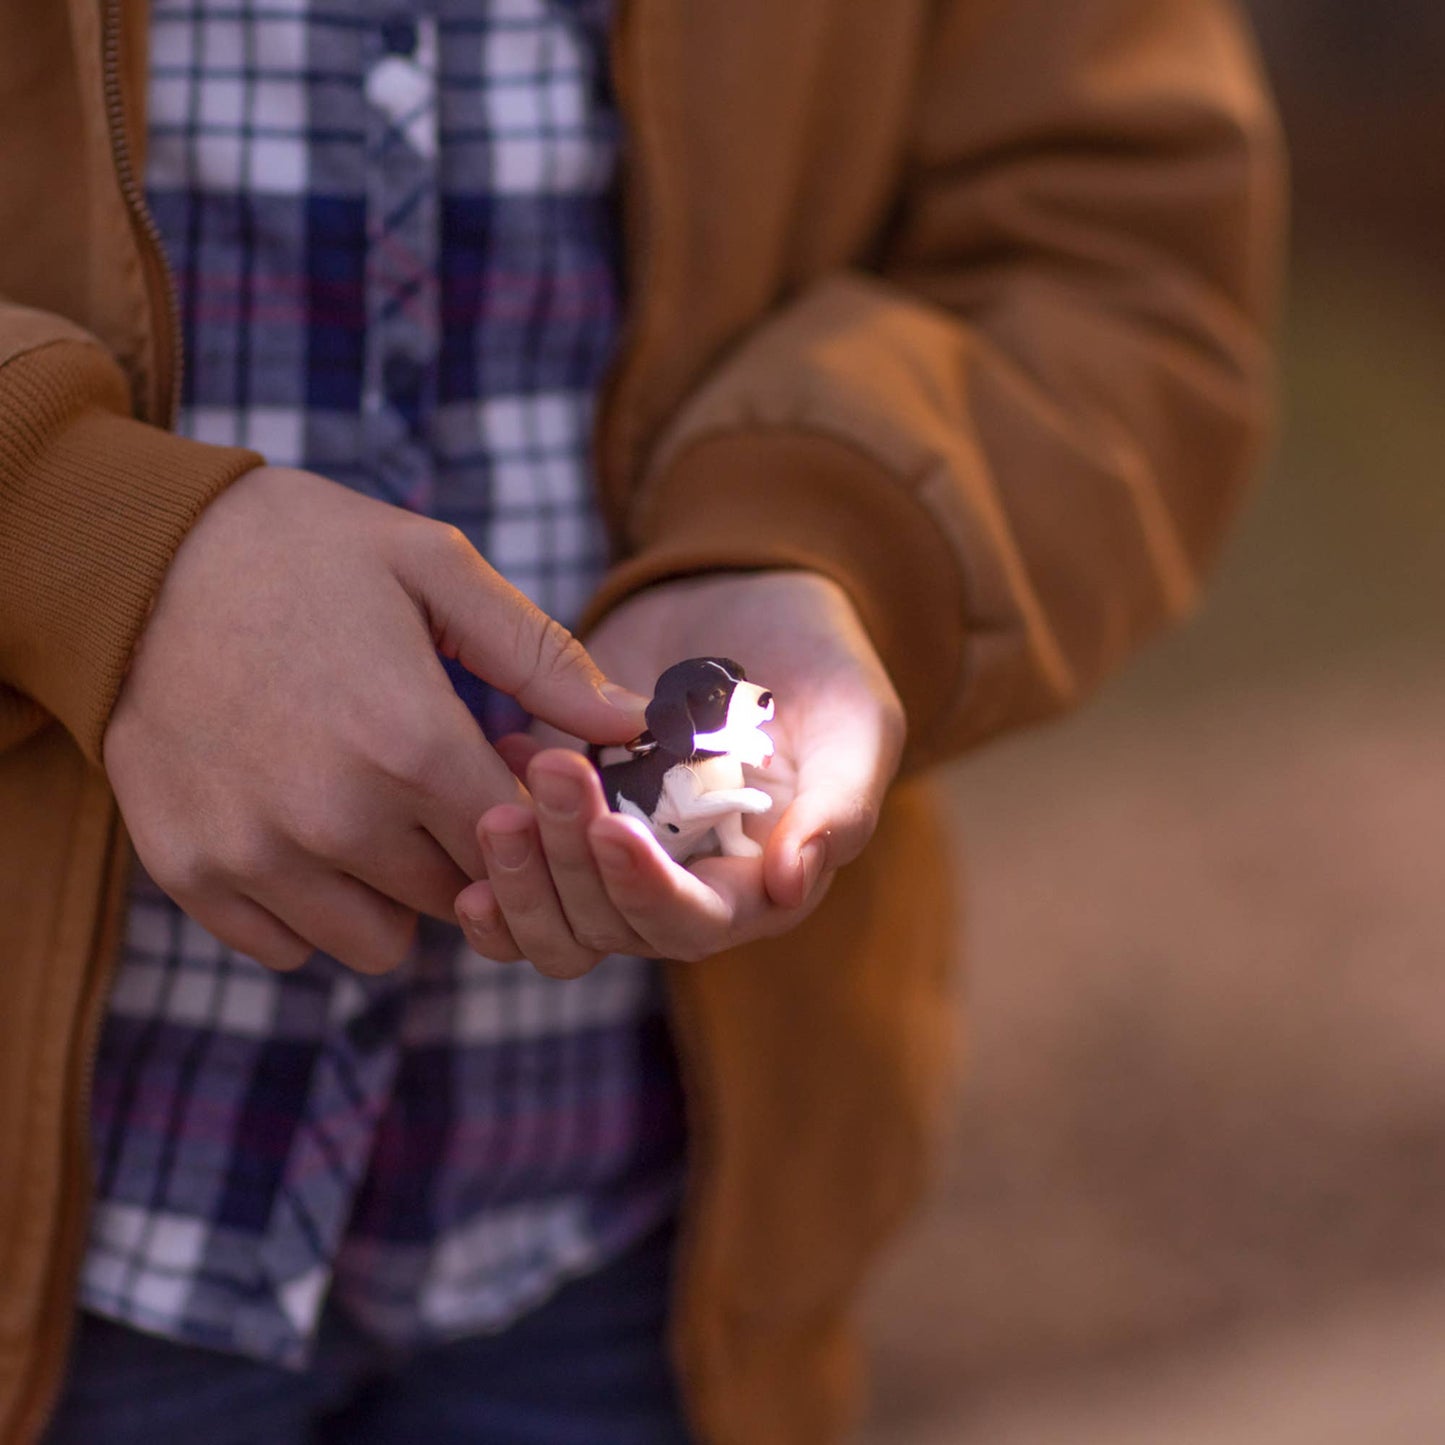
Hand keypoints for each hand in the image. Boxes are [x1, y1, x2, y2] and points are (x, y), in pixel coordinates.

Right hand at [103, 466, 644, 973]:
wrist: (136, 557)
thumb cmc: (303, 552)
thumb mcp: (435, 569)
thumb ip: (542, 657)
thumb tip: (632, 724)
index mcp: (410, 742)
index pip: (519, 844)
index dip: (525, 814)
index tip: (500, 770)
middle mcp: (335, 817)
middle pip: (457, 895)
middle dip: (465, 851)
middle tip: (431, 782)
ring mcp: (255, 853)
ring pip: (380, 942)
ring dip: (393, 892)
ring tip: (370, 809)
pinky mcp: (191, 872)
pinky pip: (287, 947)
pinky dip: (309, 908)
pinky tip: (304, 832)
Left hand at [455, 571, 904, 975]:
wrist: (750, 601)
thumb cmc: (825, 667)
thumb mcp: (856, 724)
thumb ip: (839, 807)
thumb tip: (792, 883)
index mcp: (754, 888)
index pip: (691, 925)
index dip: (647, 892)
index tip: (612, 827)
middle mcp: (681, 889)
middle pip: (607, 927)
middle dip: (568, 864)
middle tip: (548, 773)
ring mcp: (618, 857)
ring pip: (552, 914)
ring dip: (519, 871)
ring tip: (500, 801)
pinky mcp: (568, 819)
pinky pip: (517, 866)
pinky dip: (492, 846)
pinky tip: (496, 758)